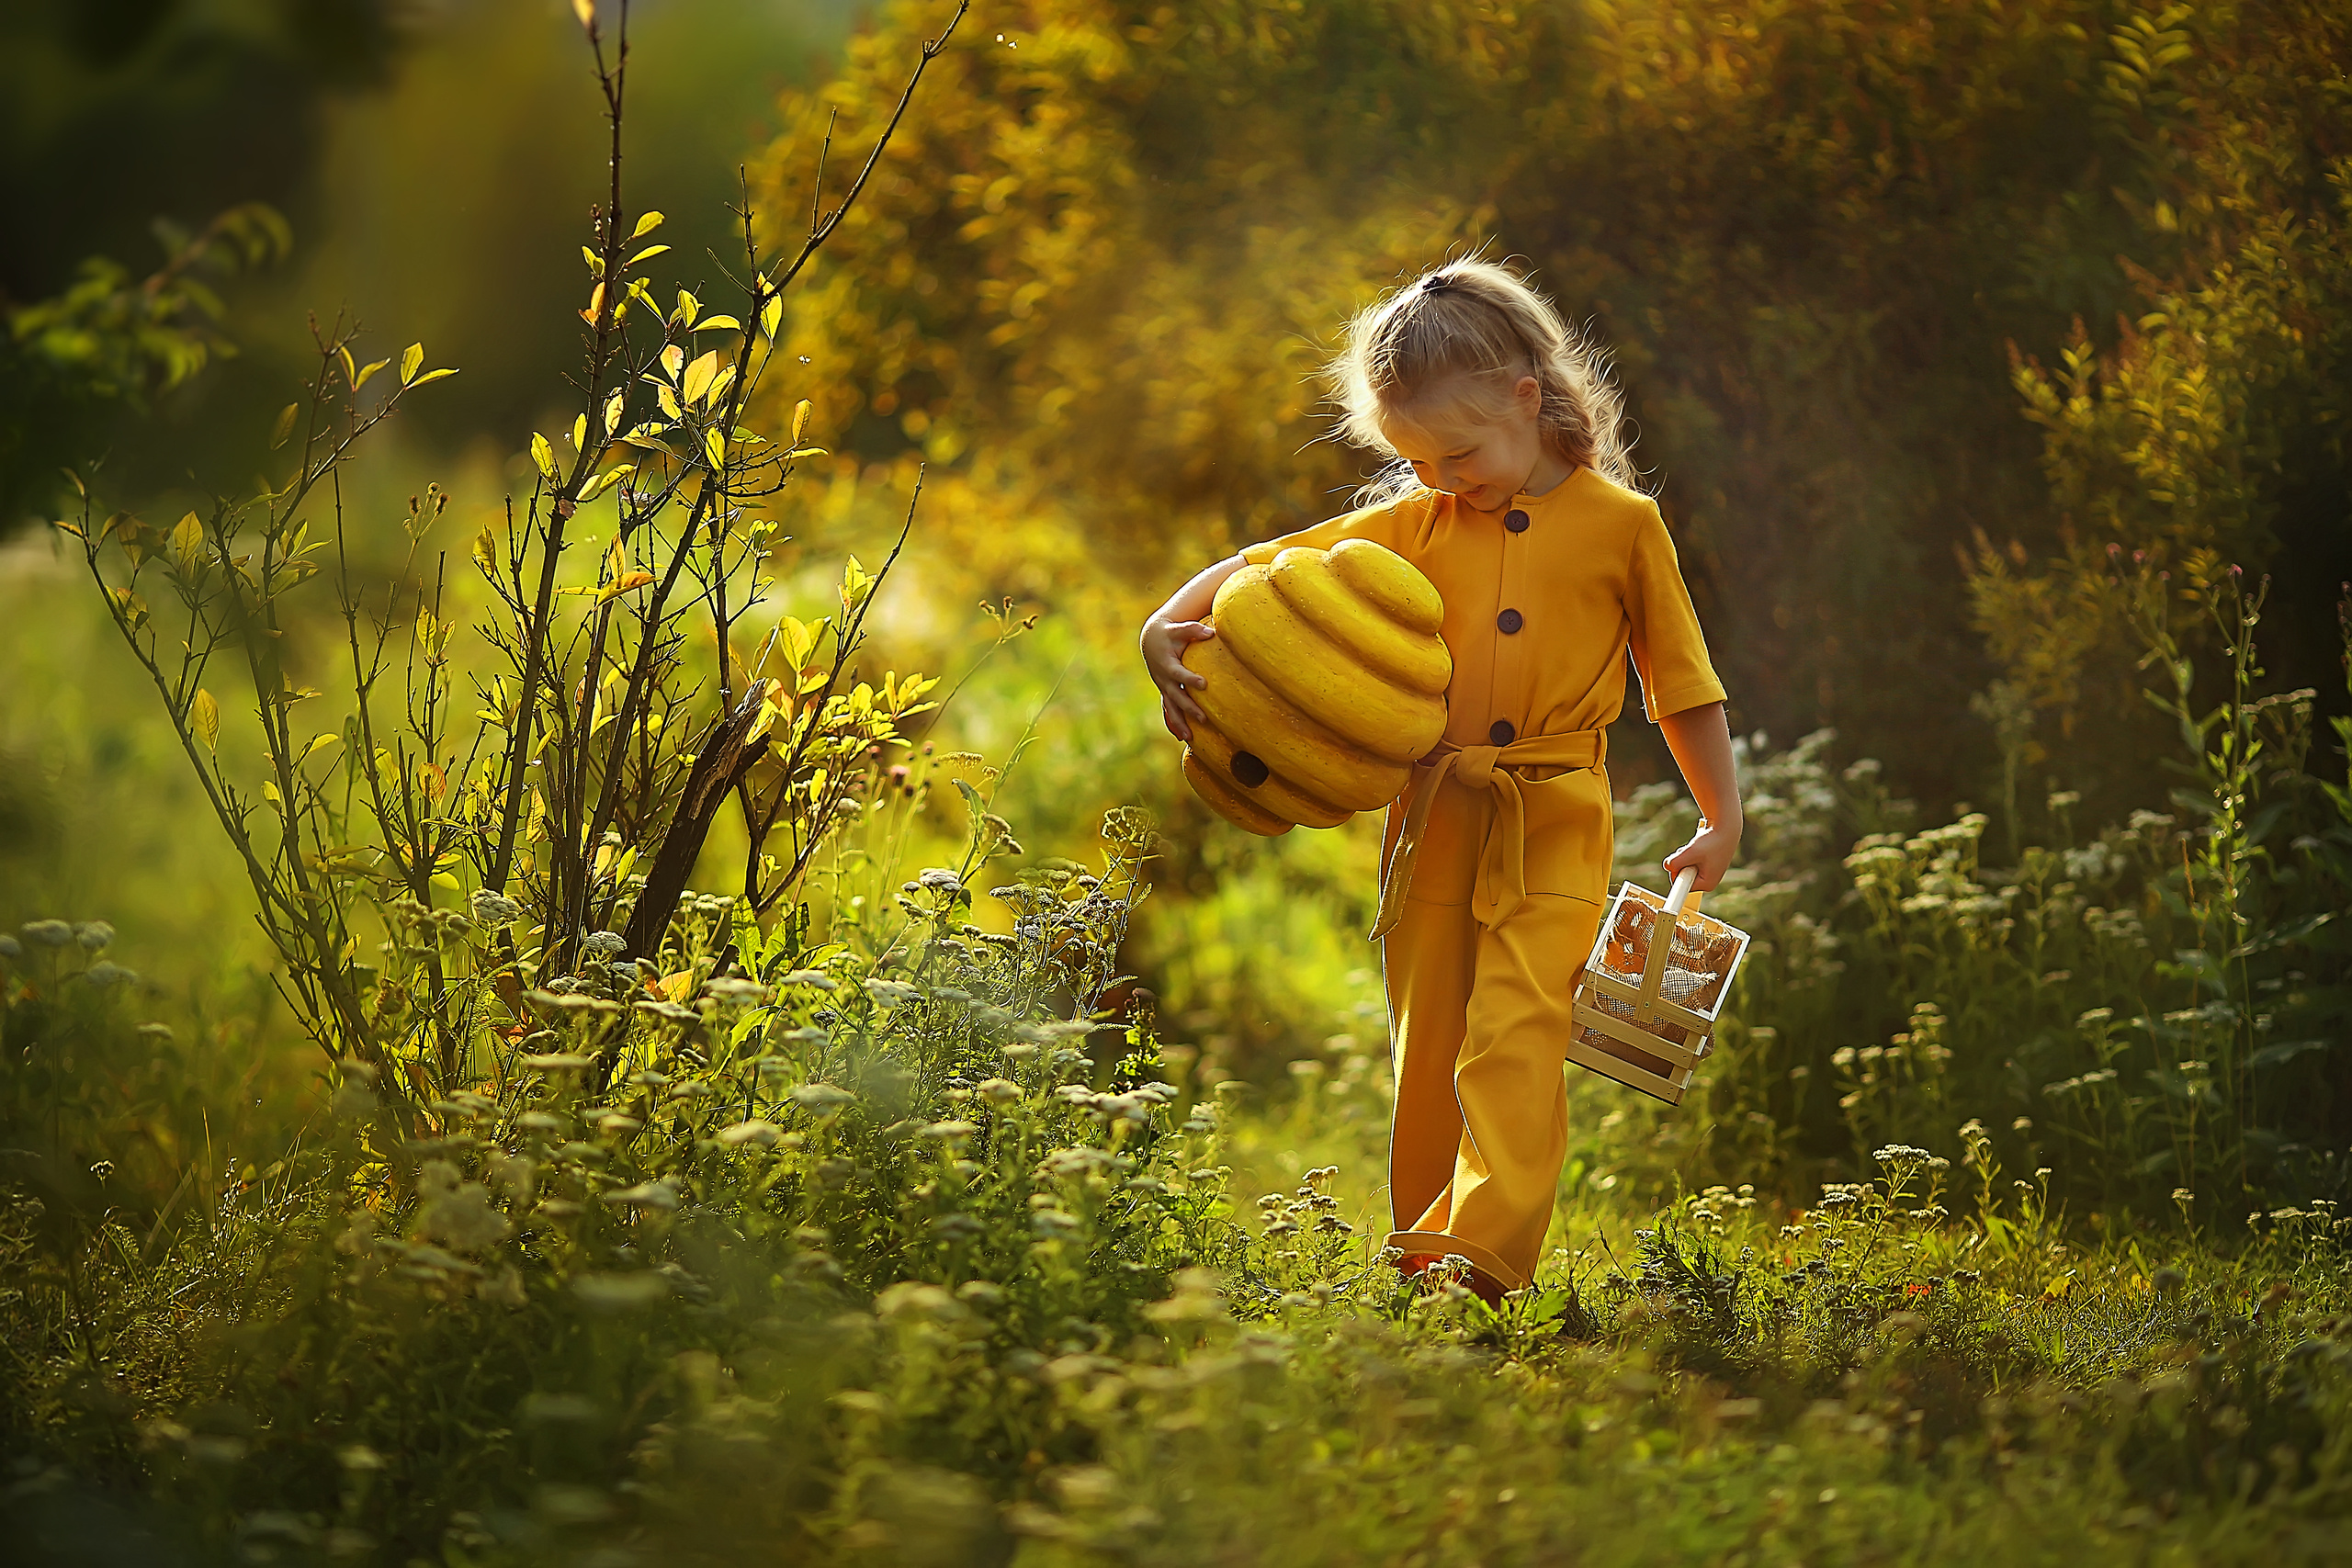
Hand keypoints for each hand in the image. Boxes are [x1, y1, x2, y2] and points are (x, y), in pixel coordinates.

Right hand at [1140, 617, 1215, 739]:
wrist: (1151, 640)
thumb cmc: (1169, 633)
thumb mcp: (1179, 629)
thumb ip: (1194, 629)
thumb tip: (1212, 632)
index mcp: (1167, 663)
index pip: (1179, 673)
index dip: (1189, 679)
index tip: (1203, 684)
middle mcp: (1164, 679)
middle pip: (1176, 696)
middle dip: (1189, 708)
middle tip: (1203, 718)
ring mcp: (1164, 687)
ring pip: (1171, 708)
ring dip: (1179, 722)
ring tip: (1190, 737)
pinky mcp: (1165, 692)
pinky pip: (1169, 710)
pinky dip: (1174, 723)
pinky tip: (1182, 737)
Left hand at [1663, 814, 1741, 892]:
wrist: (1726, 827)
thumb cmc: (1712, 840)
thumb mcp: (1690, 853)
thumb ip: (1675, 862)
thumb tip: (1667, 866)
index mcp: (1706, 884)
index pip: (1681, 886)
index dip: (1677, 875)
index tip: (1672, 880)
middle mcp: (1707, 881)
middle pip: (1681, 875)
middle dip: (1681, 862)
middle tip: (1690, 852)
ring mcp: (1707, 872)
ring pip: (1684, 866)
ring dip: (1685, 856)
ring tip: (1696, 847)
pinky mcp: (1705, 863)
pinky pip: (1689, 860)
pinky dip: (1689, 852)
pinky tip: (1698, 845)